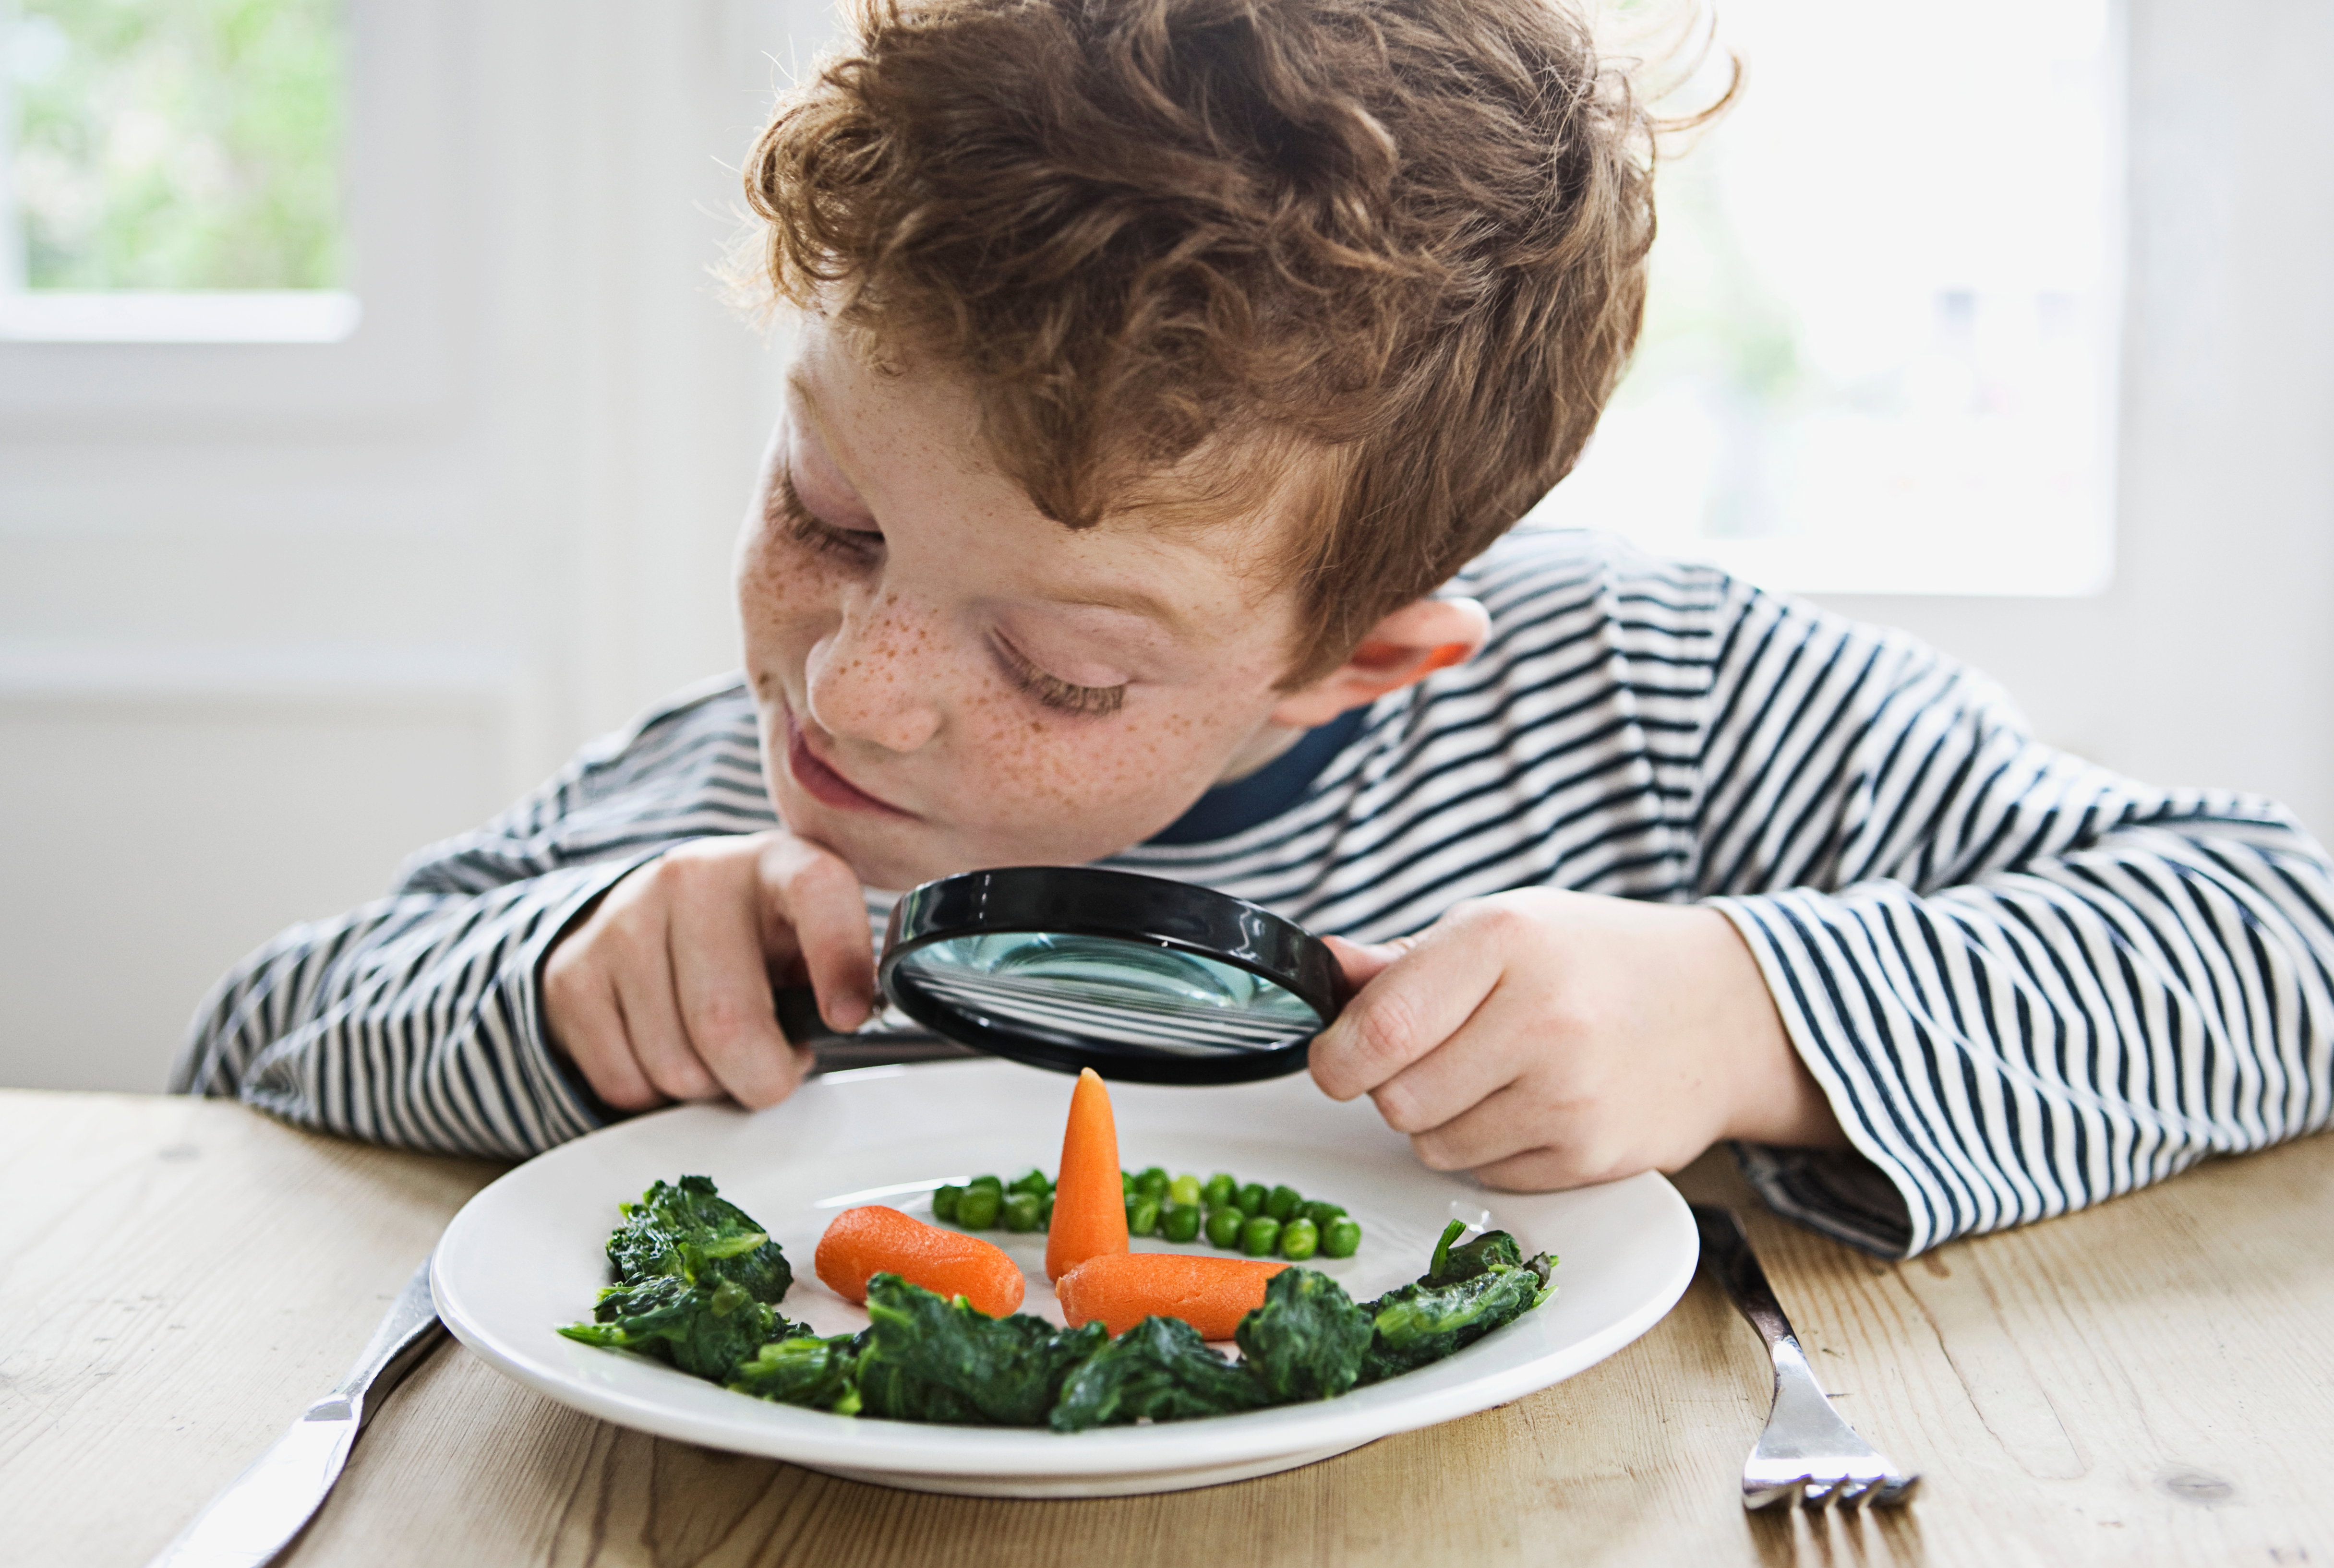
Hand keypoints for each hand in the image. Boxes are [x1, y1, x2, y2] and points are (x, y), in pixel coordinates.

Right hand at [541, 831, 873, 1111]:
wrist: (652, 913)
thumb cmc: (755, 938)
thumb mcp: (807, 936)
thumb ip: (839, 973)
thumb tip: (847, 1023)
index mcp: (774, 862)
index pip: (816, 891)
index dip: (838, 960)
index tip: (847, 1019)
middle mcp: (694, 878)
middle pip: (727, 1023)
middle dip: (762, 1078)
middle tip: (774, 1070)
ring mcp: (623, 921)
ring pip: (675, 1066)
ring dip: (708, 1087)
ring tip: (717, 1050)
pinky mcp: (573, 972)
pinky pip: (625, 1082)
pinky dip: (656, 1094)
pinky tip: (668, 1048)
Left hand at [1308, 889, 1844, 1189]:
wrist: (1719, 1011)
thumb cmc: (1594, 961)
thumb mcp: (1502, 928)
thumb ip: (1404, 961)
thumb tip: (1323, 966)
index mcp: (1504, 942)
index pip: (1380, 1030)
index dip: (1337, 1057)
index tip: (1337, 1059)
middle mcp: (1541, 1018)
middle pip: (1397, 1098)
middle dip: (1395, 1086)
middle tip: (1437, 1057)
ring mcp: (1571, 1096)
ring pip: (1434, 1146)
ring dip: (1442, 1121)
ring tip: (1495, 1076)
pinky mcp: (1591, 1156)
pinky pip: (1486, 1176)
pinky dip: (1491, 1150)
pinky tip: (1534, 1105)